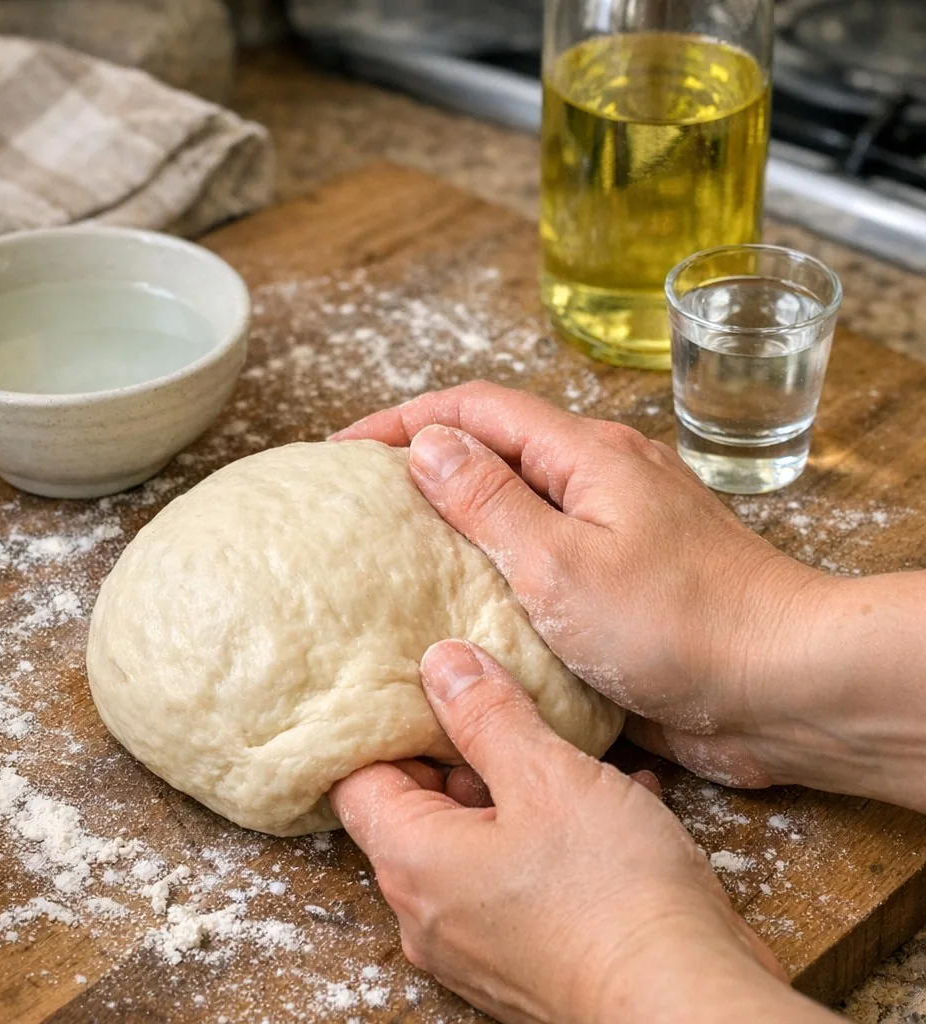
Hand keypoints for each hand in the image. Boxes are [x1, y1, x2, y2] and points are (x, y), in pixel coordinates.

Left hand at [331, 641, 829, 1023]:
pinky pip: (519, 877)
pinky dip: (550, 835)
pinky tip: (608, 796)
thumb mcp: (545, 775)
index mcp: (413, 861)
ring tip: (561, 745)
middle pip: (418, 808)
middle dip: (459, 751)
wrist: (688, 1007)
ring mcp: (477, 941)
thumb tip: (441, 663)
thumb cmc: (609, 892)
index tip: (423, 684)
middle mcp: (430, 910)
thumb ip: (486, 715)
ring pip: (476, 839)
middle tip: (499, 701)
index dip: (386, 726)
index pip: (360, 779)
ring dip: (515, 789)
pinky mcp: (527, 956)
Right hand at [334, 381, 827, 789]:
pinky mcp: (622, 585)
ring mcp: (614, 532)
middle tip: (361, 505)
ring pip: (518, 508)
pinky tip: (465, 607)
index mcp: (587, 455)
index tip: (343, 453)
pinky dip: (496, 569)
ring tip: (395, 555)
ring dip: (458, 522)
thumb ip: (489, 502)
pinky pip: (543, 560)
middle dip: (425, 465)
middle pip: (495, 450)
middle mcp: (601, 481)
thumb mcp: (563, 561)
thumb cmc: (683, 622)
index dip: (403, 420)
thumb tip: (427, 444)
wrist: (784, 687)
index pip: (475, 409)